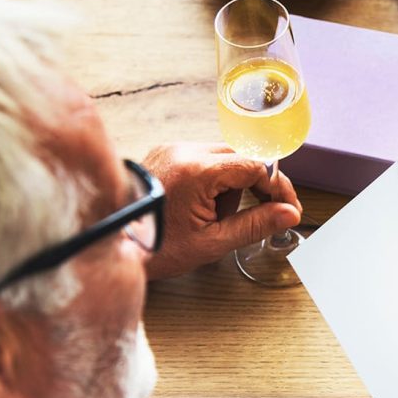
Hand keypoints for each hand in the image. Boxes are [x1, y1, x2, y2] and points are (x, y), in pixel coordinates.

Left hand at [140, 142, 302, 279]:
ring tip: (218, 217)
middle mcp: (184, 150)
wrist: (109, 242)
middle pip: (243, 157)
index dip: (278, 187)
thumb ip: (255, 224)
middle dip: (257, 186)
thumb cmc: (155, 247)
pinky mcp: (165, 154)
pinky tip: (204, 206)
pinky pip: (204, 160)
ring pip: (225, 158)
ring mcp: (173, 149)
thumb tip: (288, 214)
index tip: (287, 209)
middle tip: (263, 215)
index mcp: (197, 171)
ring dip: (234, 185)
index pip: (256, 165)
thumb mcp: (212, 242)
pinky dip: (214, 181)